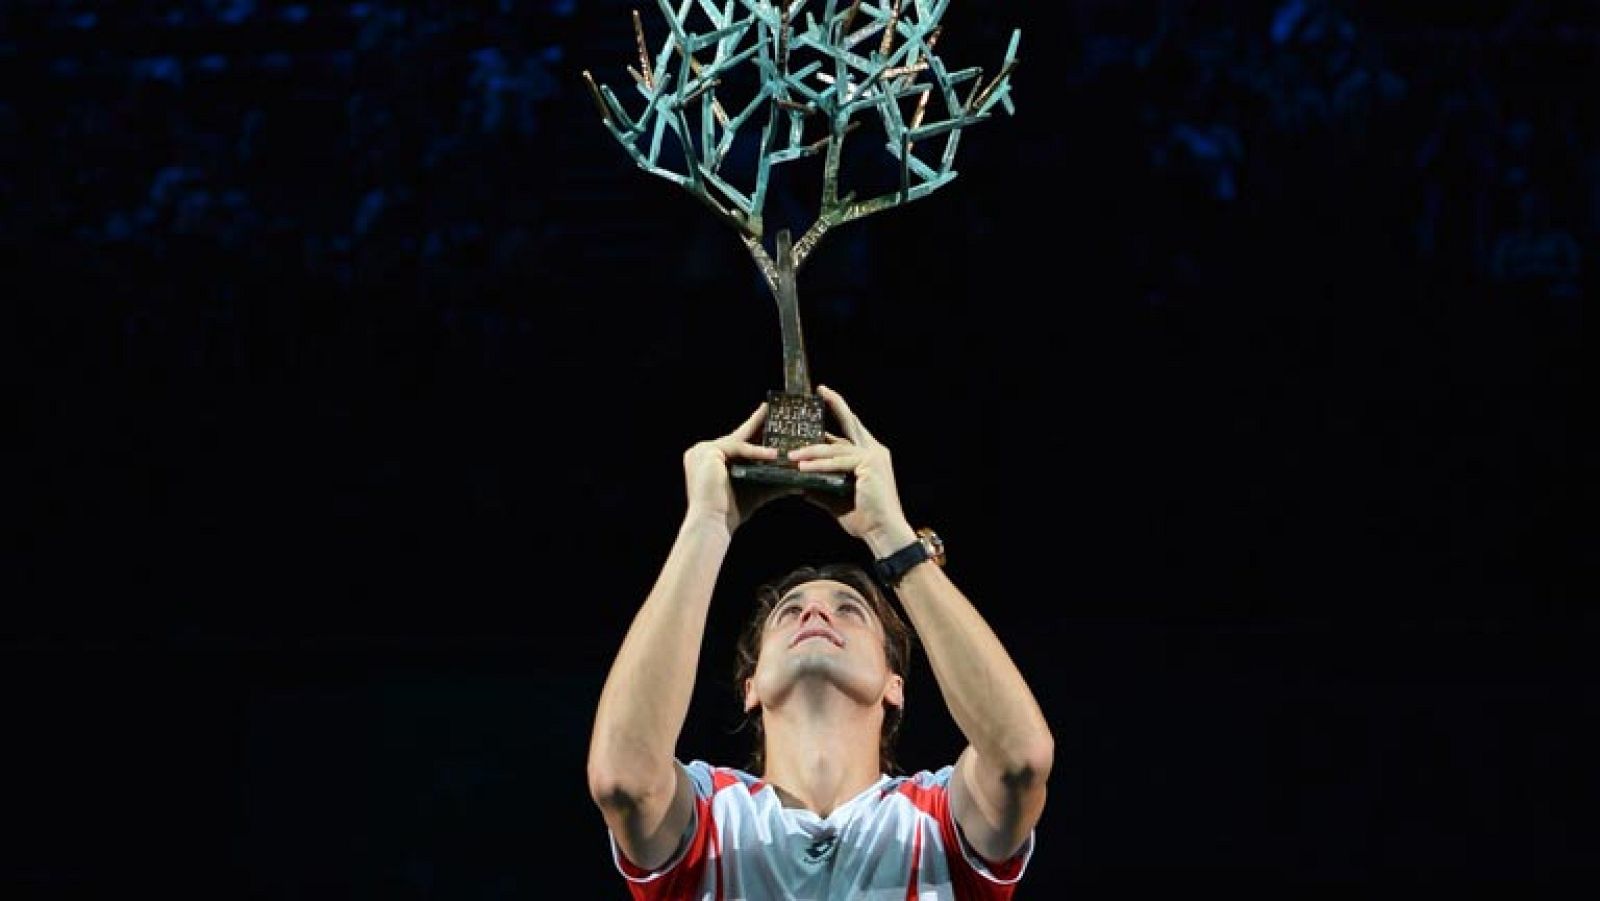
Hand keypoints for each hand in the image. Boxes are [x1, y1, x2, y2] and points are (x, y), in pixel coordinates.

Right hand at [682, 402, 786, 533]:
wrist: (712, 524)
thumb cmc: (730, 512)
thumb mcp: (755, 491)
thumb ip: (773, 483)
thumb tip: (798, 483)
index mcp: (710, 460)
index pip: (736, 443)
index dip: (754, 434)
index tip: (770, 422)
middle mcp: (702, 452)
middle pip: (737, 436)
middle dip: (757, 424)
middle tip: (772, 410)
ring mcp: (703, 451)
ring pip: (739, 440)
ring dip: (761, 437)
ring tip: (781, 428)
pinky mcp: (708, 452)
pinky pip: (738, 448)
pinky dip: (756, 452)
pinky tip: (773, 454)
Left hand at [788, 385, 915, 553]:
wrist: (883, 532)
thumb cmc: (864, 518)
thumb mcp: (836, 498)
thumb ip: (821, 487)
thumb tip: (800, 484)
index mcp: (869, 456)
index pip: (850, 431)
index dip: (837, 415)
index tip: (823, 400)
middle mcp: (874, 451)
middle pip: (851, 423)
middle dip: (836, 405)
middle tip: (821, 390)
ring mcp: (873, 457)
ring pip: (836, 448)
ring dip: (812, 451)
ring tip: (791, 455)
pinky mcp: (869, 466)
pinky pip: (838, 462)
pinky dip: (819, 465)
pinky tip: (803, 468)